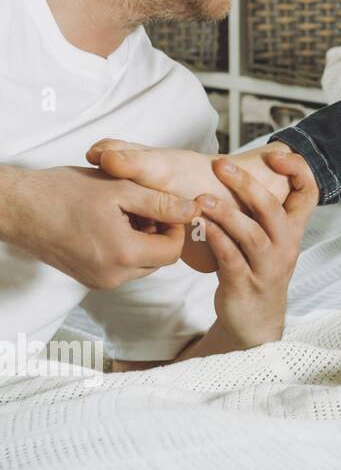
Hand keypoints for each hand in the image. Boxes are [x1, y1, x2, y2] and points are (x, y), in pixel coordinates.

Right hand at [3, 165, 198, 288]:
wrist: (18, 208)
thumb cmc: (63, 193)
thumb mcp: (119, 189)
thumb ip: (161, 202)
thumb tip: (193, 210)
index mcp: (123, 255)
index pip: (173, 250)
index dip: (175, 226)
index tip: (164, 206)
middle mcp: (112, 276)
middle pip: (159, 260)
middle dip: (160, 233)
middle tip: (144, 207)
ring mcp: (98, 280)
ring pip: (142, 264)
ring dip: (143, 240)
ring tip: (124, 213)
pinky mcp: (87, 278)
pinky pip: (122, 267)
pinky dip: (126, 248)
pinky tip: (111, 224)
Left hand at [196, 151, 317, 348]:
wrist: (256, 321)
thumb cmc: (256, 271)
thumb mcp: (268, 239)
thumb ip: (259, 211)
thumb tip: (237, 170)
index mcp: (293, 230)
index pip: (309, 194)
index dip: (298, 171)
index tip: (276, 155)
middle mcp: (286, 246)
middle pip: (273, 209)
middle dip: (247, 184)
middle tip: (220, 165)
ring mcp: (267, 267)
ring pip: (252, 234)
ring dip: (226, 213)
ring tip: (201, 199)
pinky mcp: (245, 284)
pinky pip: (231, 258)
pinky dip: (216, 240)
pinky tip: (200, 227)